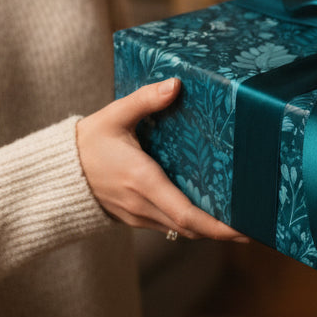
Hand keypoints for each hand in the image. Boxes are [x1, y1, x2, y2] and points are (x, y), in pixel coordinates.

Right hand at [76, 78, 246, 240]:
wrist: (57, 173)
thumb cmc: (88, 141)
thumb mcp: (114, 115)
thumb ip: (146, 99)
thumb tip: (175, 84)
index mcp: (142, 180)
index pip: (186, 214)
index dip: (217, 226)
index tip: (243, 228)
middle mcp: (143, 204)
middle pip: (191, 228)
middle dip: (224, 231)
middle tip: (259, 224)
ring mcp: (139, 215)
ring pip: (181, 229)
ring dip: (210, 229)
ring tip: (243, 220)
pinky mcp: (136, 217)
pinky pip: (170, 225)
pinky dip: (192, 223)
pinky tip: (212, 212)